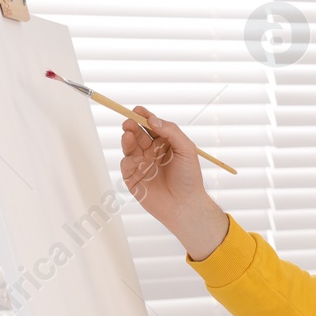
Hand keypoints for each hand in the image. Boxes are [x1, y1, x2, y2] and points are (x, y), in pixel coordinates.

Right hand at [120, 107, 228, 260]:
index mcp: (165, 143)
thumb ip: (171, 131)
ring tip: (128, 134)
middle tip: (129, 121)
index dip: (144, 116)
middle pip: (138, 133)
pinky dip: (128, 159)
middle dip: (132, 125)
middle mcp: (152, 152)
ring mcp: (141, 164)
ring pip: (130, 146)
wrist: (184, 205)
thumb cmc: (189, 178)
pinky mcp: (133, 177)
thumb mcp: (186, 149)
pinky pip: (126, 164)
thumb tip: (152, 119)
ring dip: (127, 139)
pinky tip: (134, 160)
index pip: (151, 125)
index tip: (137, 110)